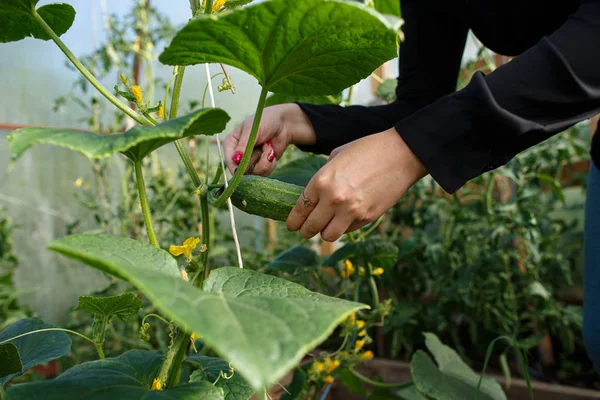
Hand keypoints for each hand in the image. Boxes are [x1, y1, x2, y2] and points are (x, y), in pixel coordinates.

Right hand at [223, 104, 315, 174]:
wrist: (283, 124)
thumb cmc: (264, 121)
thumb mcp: (252, 130)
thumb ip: (243, 145)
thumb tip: (235, 159)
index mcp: (231, 144)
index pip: (229, 162)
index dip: (238, 167)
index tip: (250, 163)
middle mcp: (238, 155)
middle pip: (242, 172)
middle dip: (256, 163)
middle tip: (266, 150)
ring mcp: (250, 161)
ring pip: (254, 174)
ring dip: (265, 162)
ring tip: (269, 147)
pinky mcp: (261, 166)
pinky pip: (264, 173)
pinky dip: (270, 164)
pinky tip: (271, 152)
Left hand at [286, 128, 426, 241]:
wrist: (400, 154)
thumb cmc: (367, 150)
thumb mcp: (337, 156)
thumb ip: (323, 176)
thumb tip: (314, 193)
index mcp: (321, 180)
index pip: (300, 209)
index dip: (293, 220)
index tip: (292, 225)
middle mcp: (333, 199)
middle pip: (310, 227)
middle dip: (305, 231)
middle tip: (305, 230)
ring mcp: (351, 211)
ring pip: (328, 236)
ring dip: (325, 232)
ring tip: (326, 226)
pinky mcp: (366, 217)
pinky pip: (348, 230)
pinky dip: (344, 227)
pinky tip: (346, 218)